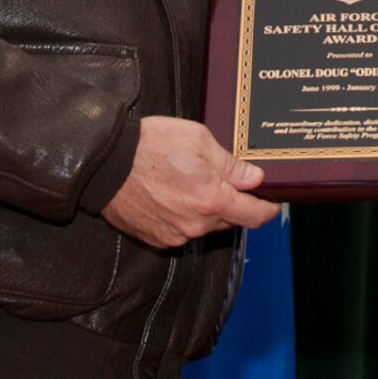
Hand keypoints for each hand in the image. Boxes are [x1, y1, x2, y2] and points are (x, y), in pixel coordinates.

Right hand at [100, 115, 279, 247]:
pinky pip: (183, 230)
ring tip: (191, 183)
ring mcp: (176, 234)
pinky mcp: (158, 238)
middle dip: (234, 203)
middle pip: (231, 220)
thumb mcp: (198, 139)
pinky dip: (186, 216)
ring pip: (207, 226)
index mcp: (211, 198)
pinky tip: (174, 195)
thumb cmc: (150, 145)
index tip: (272, 202)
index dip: (268, 209)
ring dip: (208, 210)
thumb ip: (231, 164)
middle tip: (225, 180)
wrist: (105, 163)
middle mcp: (196, 223)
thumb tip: (254, 178)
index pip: (254, 216)